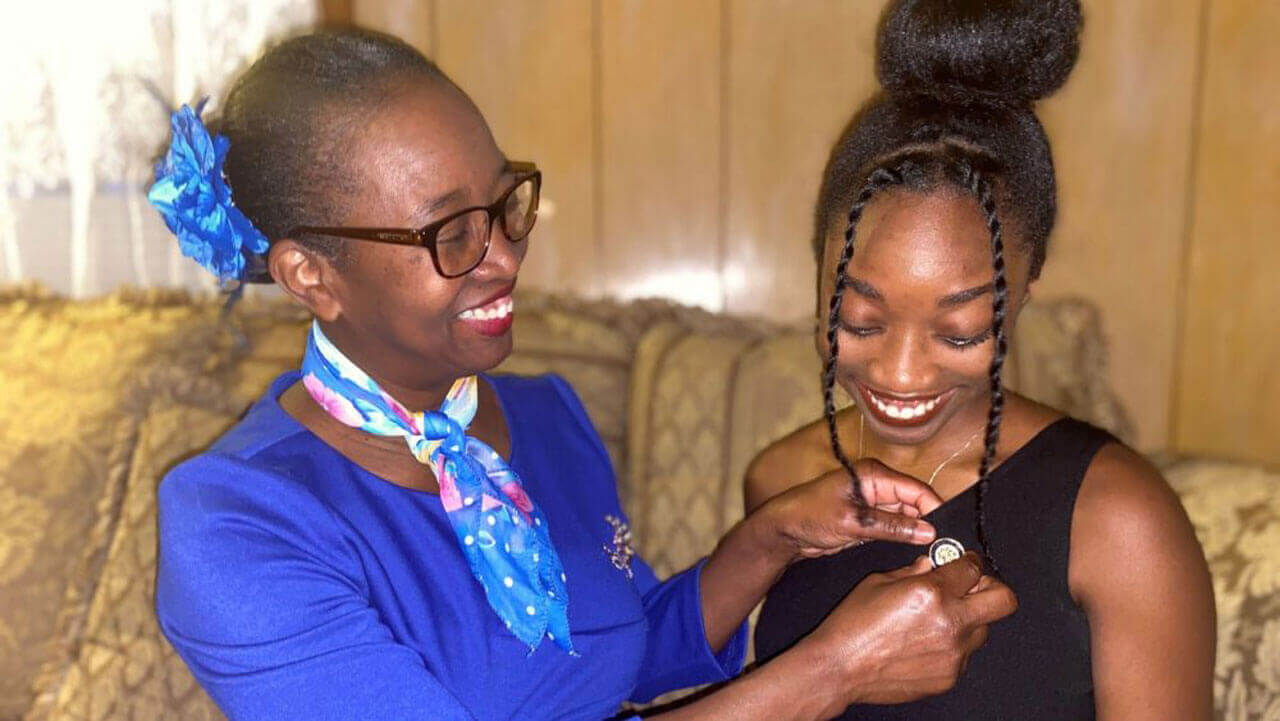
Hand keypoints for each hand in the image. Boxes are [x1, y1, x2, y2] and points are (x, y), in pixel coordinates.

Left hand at [752, 459, 940, 562]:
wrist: (783, 531)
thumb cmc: (810, 516)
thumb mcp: (853, 523)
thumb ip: (891, 527)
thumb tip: (928, 531)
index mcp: (873, 475)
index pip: (916, 489)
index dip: (934, 509)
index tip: (948, 532)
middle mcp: (876, 485)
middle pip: (914, 502)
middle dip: (928, 522)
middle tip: (943, 547)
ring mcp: (873, 503)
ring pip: (907, 516)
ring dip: (916, 532)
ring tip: (933, 551)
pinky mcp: (869, 520)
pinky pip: (894, 527)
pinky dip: (903, 538)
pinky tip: (915, 551)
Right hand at [802, 553, 1016, 705]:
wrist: (840, 668)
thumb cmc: (853, 623)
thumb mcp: (879, 582)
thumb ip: (914, 571)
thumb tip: (933, 564)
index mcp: (931, 593)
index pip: (973, 567)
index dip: (969, 560)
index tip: (963, 562)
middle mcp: (950, 623)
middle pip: (1003, 600)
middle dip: (991, 587)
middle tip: (971, 587)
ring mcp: (954, 654)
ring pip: (984, 629)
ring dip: (969, 619)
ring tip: (940, 620)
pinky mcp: (950, 677)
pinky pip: (965, 654)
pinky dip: (953, 644)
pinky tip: (926, 643)